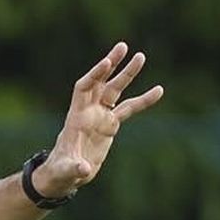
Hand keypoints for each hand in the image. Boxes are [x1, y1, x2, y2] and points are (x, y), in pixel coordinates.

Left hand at [31, 42, 164, 198]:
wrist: (66, 174)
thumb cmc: (61, 171)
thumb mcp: (66, 171)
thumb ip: (75, 169)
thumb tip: (84, 169)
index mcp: (77, 116)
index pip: (84, 87)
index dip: (95, 75)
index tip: (107, 62)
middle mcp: (89, 111)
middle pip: (101, 82)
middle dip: (112, 65)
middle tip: (124, 46)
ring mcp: (101, 116)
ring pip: (116, 90)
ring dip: (128, 74)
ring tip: (141, 56)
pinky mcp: (110, 125)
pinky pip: (129, 108)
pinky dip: (144, 100)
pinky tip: (159, 90)